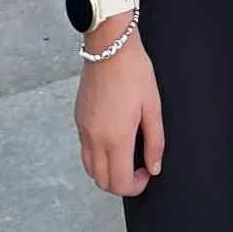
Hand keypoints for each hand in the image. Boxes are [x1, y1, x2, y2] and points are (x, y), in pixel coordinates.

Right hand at [75, 30, 163, 197]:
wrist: (109, 45)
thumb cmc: (133, 71)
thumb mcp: (153, 106)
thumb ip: (155, 141)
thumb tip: (154, 167)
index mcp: (116, 138)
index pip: (120, 183)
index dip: (136, 187)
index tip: (146, 172)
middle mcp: (95, 138)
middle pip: (102, 182)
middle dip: (120, 183)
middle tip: (136, 168)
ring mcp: (83, 129)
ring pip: (89, 168)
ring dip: (106, 171)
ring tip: (124, 155)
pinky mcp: (78, 117)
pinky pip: (84, 149)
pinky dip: (96, 155)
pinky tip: (111, 138)